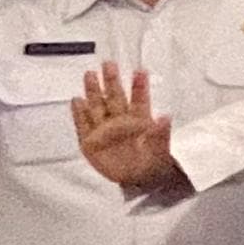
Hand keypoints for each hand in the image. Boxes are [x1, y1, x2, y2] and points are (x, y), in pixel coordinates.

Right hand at [71, 63, 181, 192]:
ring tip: (90, 75)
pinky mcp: (90, 142)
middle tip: (110, 64)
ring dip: (93, 92)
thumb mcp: (160, 151)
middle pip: (115, 97)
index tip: (141, 71)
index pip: (140, 100)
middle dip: (112, 81)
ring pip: (97, 106)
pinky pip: (83, 125)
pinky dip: (79, 114)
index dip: (140, 86)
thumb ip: (161, 134)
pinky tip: (77, 100)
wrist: (137, 181)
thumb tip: (166, 117)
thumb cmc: (151, 163)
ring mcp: (104, 130)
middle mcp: (121, 121)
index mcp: (140, 120)